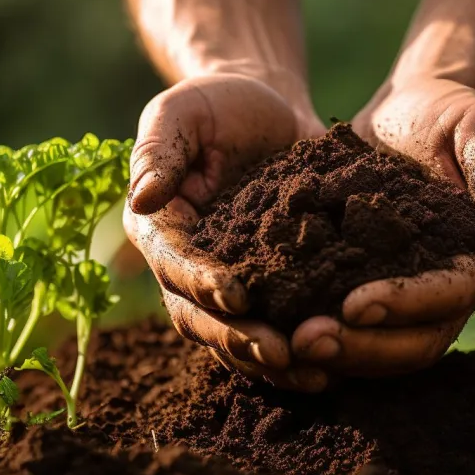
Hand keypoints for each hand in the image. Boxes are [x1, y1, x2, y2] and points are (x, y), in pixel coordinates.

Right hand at [123, 73, 328, 390]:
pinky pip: (275, 327)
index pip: (173, 264)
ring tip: (312, 372)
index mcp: (158, 227)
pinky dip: (296, 350)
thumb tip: (142, 197)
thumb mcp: (183, 111)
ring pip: (235, 336)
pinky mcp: (268, 288)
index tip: (236, 296)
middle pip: (200, 316)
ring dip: (268, 361)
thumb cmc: (219, 102)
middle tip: (279, 352)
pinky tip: (333, 364)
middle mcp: (184, 266)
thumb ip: (159, 149)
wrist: (269, 108)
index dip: (200, 282)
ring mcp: (225, 282)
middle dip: (237, 339)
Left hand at [290, 77, 474, 376]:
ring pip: (377, 347)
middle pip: (413, 344)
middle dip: (362, 348)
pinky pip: (345, 328)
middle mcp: (446, 293)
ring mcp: (403, 298)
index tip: (354, 304)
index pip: (449, 298)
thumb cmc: (447, 112)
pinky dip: (314, 334)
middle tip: (307, 342)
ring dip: (336, 353)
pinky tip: (272, 330)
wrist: (402, 113)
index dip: (404, 307)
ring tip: (286, 344)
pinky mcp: (363, 288)